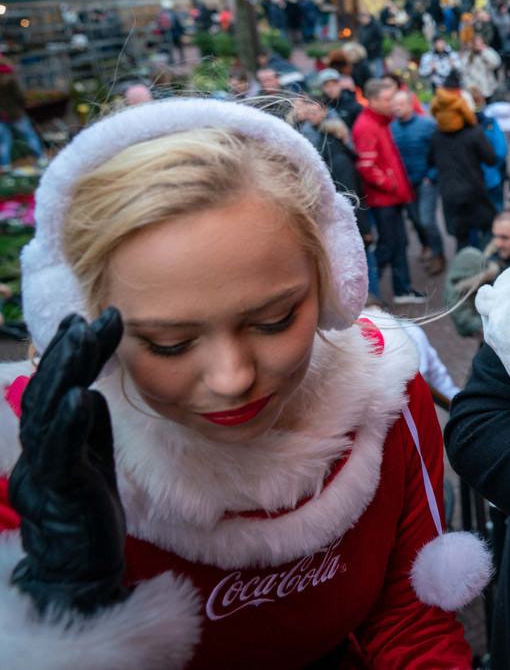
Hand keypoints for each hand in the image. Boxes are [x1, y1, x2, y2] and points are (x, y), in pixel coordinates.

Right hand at [10, 309, 127, 614]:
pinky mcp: (58, 491)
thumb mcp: (93, 462)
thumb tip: (91, 391)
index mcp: (51, 441)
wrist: (79, 568)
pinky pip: (61, 453)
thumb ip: (89, 429)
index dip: (69, 356)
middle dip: (68, 353)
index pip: (57, 390)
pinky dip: (70, 423)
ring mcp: (45, 470)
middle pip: (48, 393)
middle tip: (86, 318)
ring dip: (65, 375)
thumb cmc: (86, 514)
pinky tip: (82, 396)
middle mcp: (40, 451)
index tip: (83, 321)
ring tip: (80, 340)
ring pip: (46, 415)